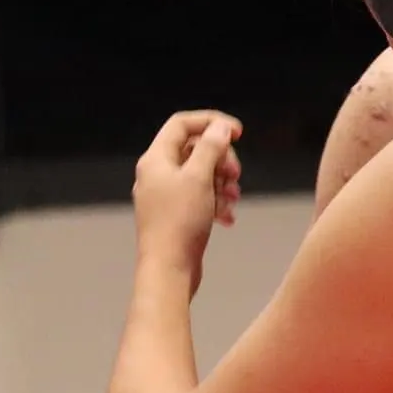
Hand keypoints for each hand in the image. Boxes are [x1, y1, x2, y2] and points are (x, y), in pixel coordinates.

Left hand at [133, 110, 242, 284]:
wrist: (169, 270)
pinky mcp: (174, 215)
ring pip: (200, 175)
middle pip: (194, 149)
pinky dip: (216, 202)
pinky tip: (226, 217)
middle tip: (234, 174)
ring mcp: (164, 196)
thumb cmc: (179, 224)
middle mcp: (156, 174)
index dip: (211, 122)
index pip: (182, 124)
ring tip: (232, 199)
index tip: (237, 133)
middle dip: (221, 159)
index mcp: (156, 159)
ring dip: (222, 183)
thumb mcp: (199, 178)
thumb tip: (220, 128)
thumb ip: (211, 148)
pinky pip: (199, 197)